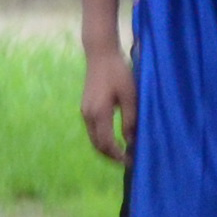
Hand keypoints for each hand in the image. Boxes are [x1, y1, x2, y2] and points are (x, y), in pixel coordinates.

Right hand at [80, 45, 136, 164]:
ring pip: (94, 140)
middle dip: (111, 157)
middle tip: (127, 161)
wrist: (100, 55)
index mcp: (99, 113)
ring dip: (106, 149)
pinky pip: (93, 131)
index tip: (131, 161)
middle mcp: (88, 116)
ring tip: (123, 152)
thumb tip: (131, 141)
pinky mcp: (86, 108)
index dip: (118, 156)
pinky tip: (114, 139)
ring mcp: (85, 112)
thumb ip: (130, 120)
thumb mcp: (130, 96)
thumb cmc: (118, 72)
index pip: (107, 144)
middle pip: (97, 146)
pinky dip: (103, 140)